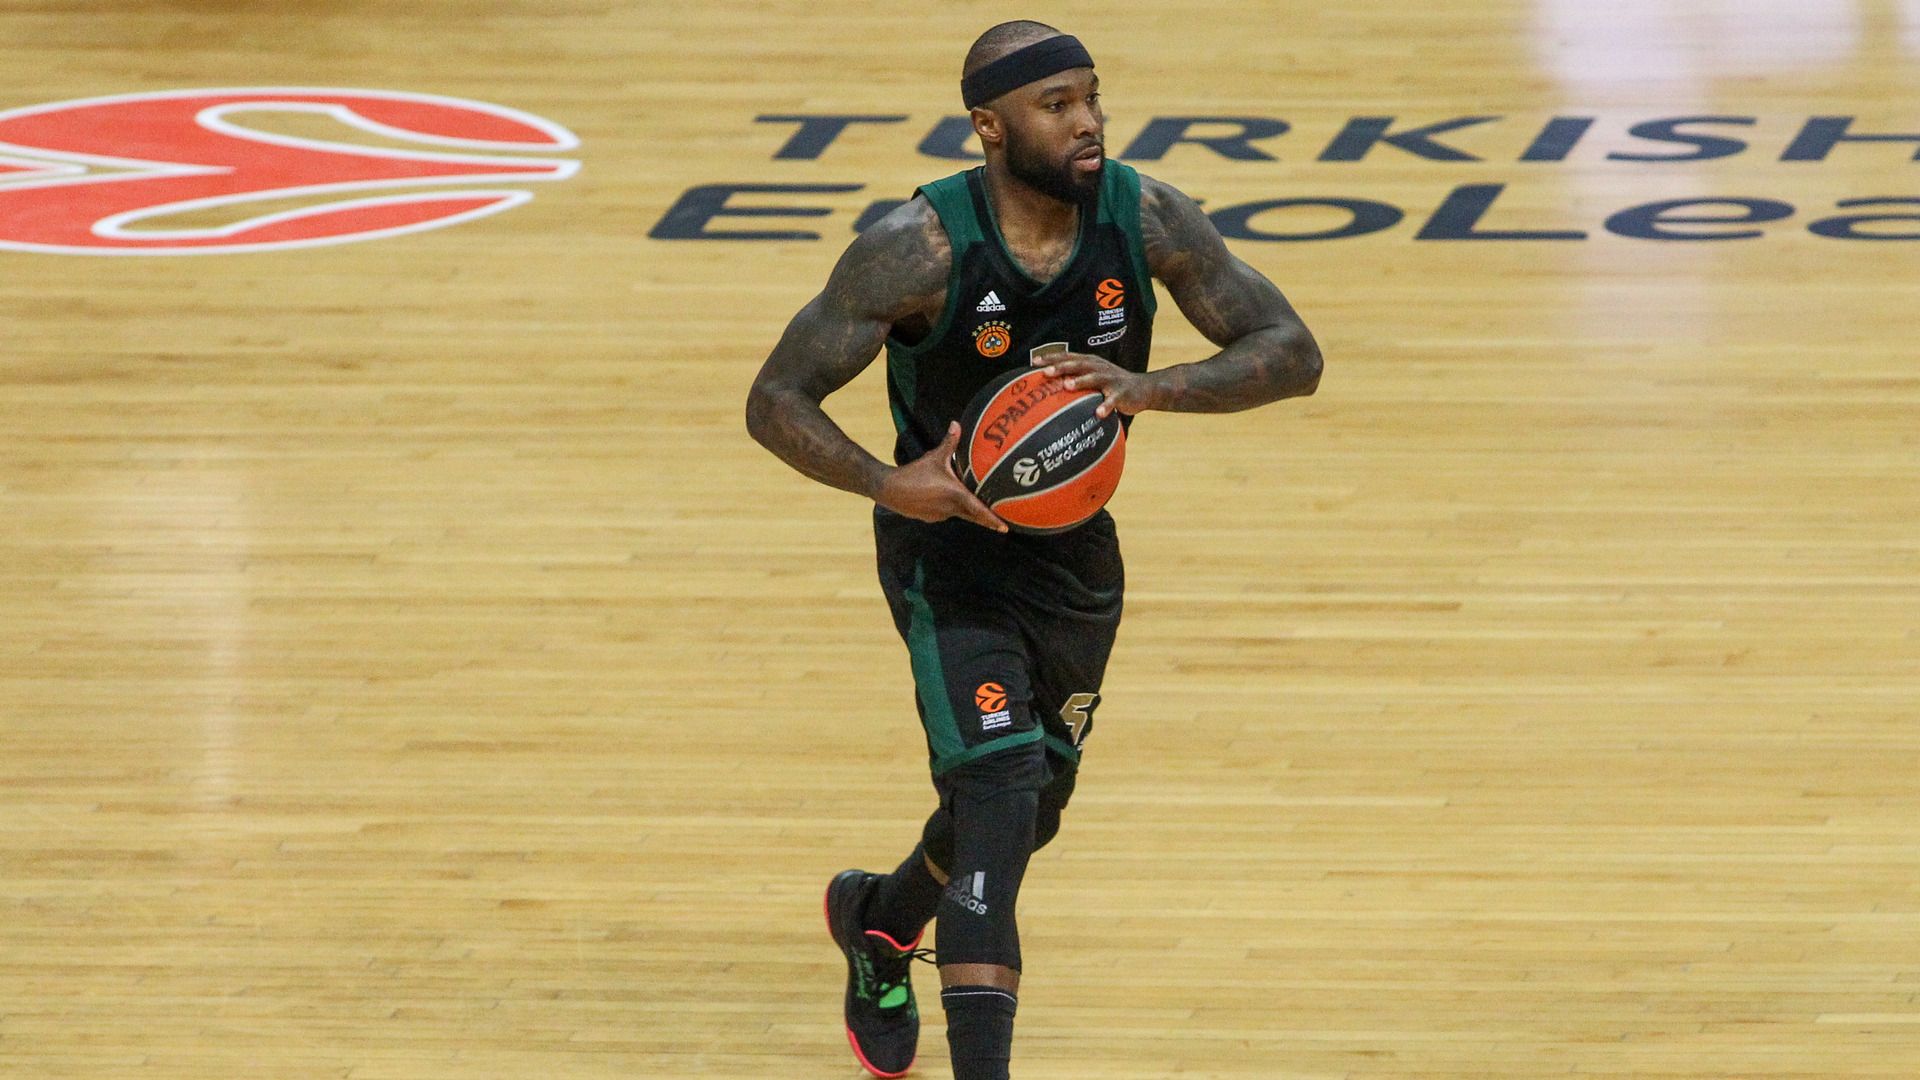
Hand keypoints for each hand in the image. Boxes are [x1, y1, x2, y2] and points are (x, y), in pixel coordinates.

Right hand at [874, 422, 1008, 532]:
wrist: (889, 489)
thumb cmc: (914, 473)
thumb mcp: (934, 457)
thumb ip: (949, 442)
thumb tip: (956, 423)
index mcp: (955, 495)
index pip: (978, 510)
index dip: (992, 519)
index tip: (1005, 528)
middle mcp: (950, 508)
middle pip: (973, 517)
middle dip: (987, 520)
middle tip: (1002, 525)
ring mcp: (940, 515)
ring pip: (959, 513)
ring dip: (966, 510)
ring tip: (975, 505)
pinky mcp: (931, 518)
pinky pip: (946, 513)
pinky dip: (950, 508)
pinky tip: (944, 499)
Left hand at [1035, 352, 1160, 418]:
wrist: (1143, 389)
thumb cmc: (1111, 386)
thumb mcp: (1092, 379)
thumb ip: (1074, 380)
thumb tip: (1046, 390)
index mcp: (1090, 363)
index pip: (1068, 357)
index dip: (1051, 358)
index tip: (1033, 362)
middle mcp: (1099, 368)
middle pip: (1078, 364)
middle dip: (1061, 367)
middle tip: (1045, 372)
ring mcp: (1111, 379)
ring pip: (1094, 378)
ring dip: (1081, 381)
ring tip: (1067, 385)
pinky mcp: (1122, 393)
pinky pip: (1113, 400)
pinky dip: (1106, 406)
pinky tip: (1099, 413)